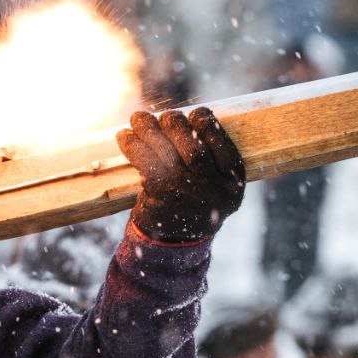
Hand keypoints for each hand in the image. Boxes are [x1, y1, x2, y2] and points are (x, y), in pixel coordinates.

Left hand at [117, 108, 245, 242]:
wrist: (173, 243)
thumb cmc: (193, 204)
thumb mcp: (215, 186)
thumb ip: (211, 157)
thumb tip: (185, 118)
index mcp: (233, 185)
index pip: (225, 147)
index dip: (208, 125)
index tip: (195, 114)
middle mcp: (214, 192)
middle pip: (195, 149)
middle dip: (176, 125)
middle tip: (164, 117)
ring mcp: (187, 197)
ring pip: (170, 153)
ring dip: (149, 130)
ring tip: (137, 119)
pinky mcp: (161, 199)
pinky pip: (147, 165)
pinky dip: (133, 147)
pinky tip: (124, 136)